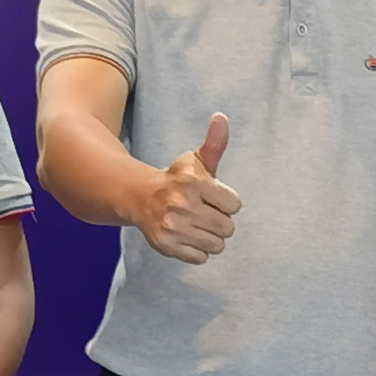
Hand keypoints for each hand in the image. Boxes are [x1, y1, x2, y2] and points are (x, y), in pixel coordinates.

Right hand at [138, 112, 240, 264]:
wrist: (140, 198)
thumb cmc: (177, 180)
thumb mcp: (196, 161)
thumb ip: (215, 143)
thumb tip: (221, 117)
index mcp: (194, 182)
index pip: (235, 205)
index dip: (226, 202)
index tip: (212, 197)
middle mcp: (181, 205)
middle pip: (228, 227)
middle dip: (220, 221)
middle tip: (203, 212)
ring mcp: (173, 227)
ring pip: (217, 245)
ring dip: (210, 237)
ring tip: (196, 224)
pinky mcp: (166, 246)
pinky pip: (200, 258)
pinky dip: (197, 250)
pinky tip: (186, 236)